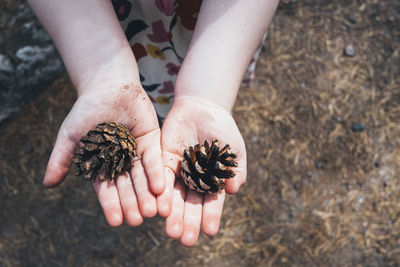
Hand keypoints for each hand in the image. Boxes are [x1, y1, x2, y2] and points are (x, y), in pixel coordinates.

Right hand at [43, 82, 164, 226]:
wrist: (107, 86)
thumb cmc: (86, 110)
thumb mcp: (70, 135)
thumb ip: (62, 158)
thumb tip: (47, 184)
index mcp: (102, 165)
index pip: (107, 189)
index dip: (111, 205)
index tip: (115, 222)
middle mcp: (121, 163)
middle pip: (128, 187)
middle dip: (133, 203)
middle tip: (138, 220)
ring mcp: (137, 153)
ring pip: (143, 177)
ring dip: (148, 194)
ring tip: (153, 211)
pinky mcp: (152, 141)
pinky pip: (154, 159)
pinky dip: (156, 172)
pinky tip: (161, 187)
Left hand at [157, 96, 246, 245]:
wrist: (203, 108)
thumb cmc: (223, 130)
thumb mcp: (234, 149)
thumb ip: (235, 169)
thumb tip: (233, 190)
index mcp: (212, 182)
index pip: (211, 202)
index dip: (211, 216)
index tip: (210, 232)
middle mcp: (194, 181)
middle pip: (191, 205)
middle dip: (189, 222)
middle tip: (186, 240)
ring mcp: (178, 172)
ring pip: (174, 196)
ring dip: (173, 214)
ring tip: (172, 231)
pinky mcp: (163, 161)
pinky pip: (161, 178)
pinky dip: (162, 192)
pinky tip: (160, 207)